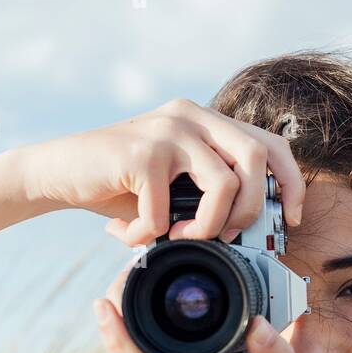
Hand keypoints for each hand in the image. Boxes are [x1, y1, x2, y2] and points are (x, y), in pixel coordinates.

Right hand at [16, 97, 305, 242]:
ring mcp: (168, 129)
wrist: (59, 172)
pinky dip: (149, 234)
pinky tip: (130, 234)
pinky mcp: (142, 152)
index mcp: (206, 120)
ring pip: (224, 184)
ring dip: (207, 227)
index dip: (292, 182)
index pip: (271, 143)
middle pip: (257, 157)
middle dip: (253, 208)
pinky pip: (167, 210)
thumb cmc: (121, 186)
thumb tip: (256, 230)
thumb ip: (211, 190)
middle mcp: (191, 115)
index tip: (290, 219)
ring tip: (176, 237)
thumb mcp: (176, 184)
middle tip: (227, 236)